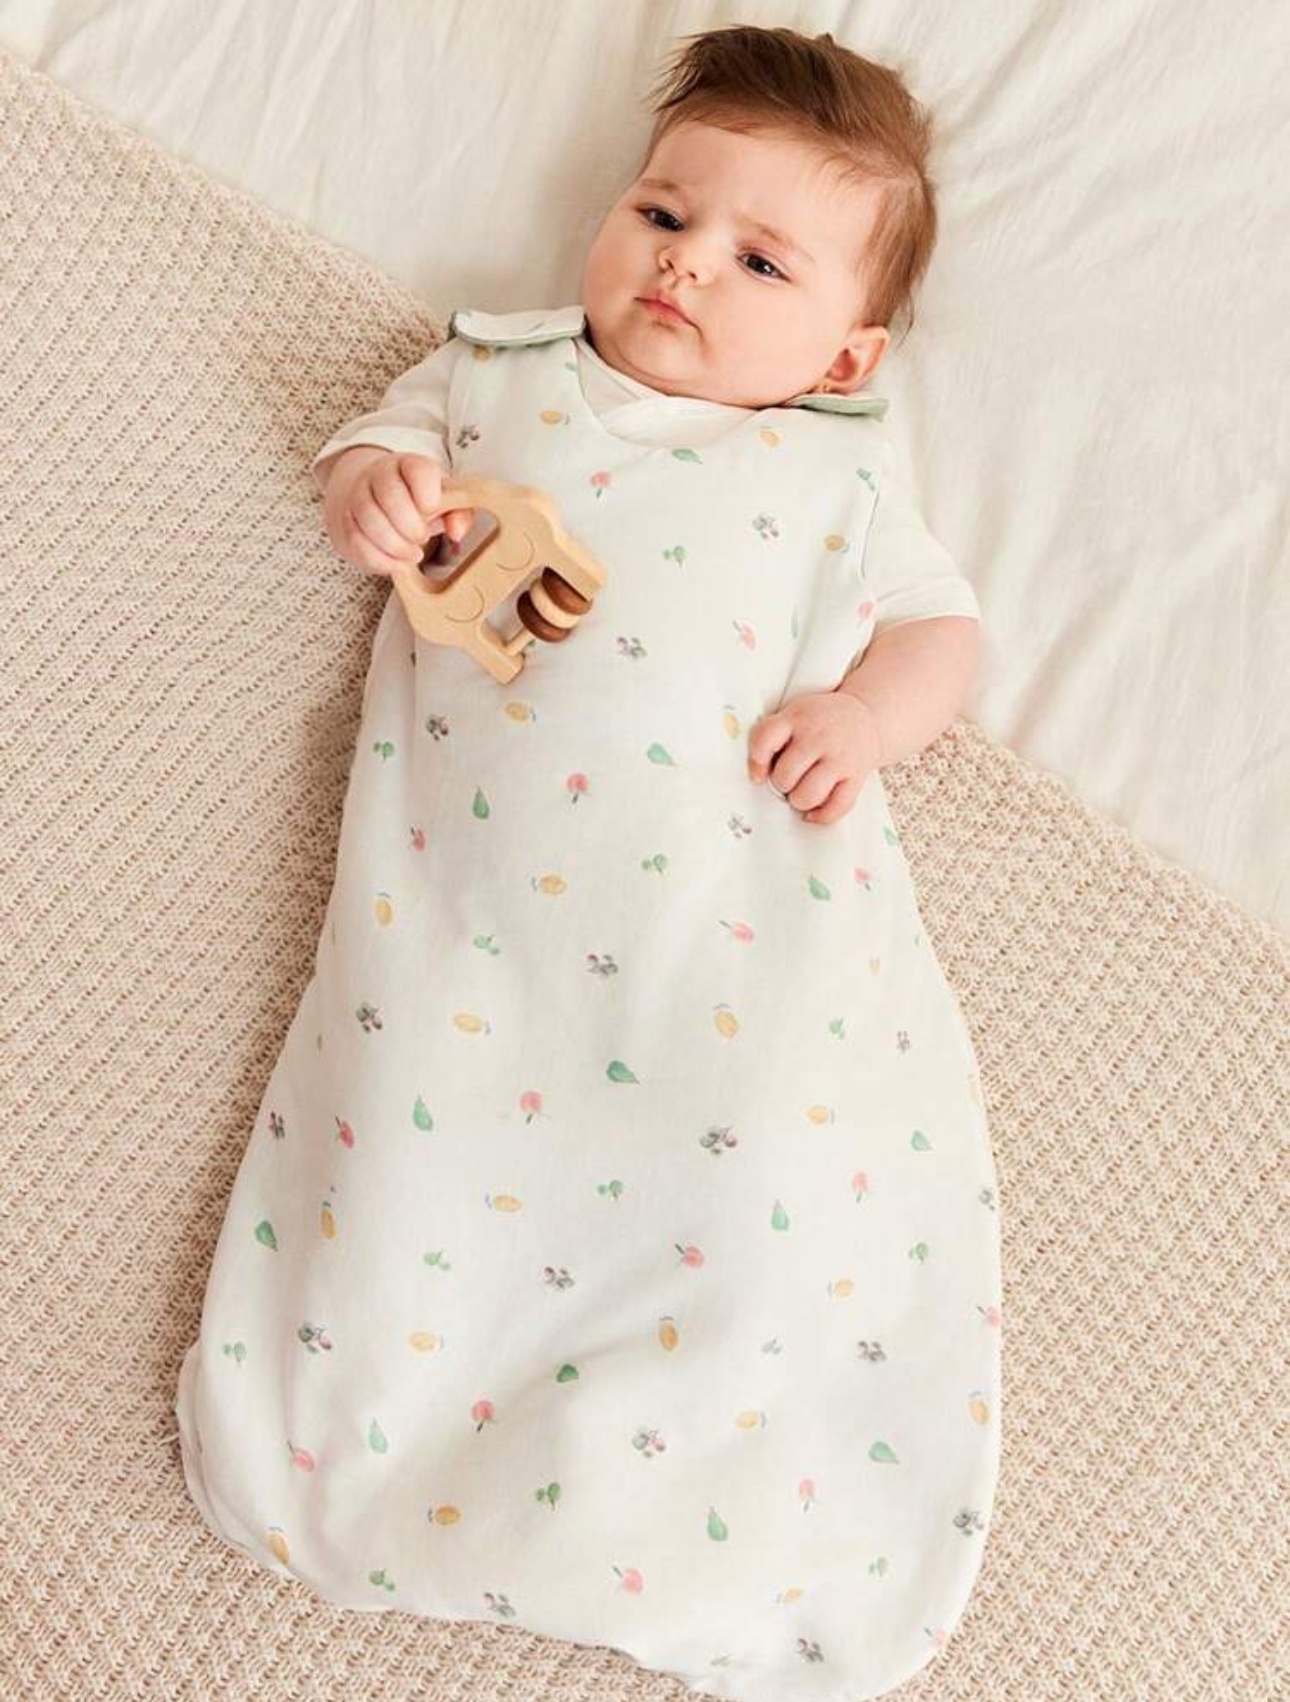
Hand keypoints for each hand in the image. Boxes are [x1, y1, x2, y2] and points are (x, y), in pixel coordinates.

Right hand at [326, 450, 474, 576]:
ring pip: (370, 519)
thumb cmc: (418, 502)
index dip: (427, 494)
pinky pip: (357, 541)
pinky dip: (380, 559)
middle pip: (390, 496)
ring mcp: (359, 497)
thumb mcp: (446, 502)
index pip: (417, 469)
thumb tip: (457, 532)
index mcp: (409, 465)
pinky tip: (397, 563)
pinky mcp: (347, 522)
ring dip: (396, 545)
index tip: (433, 509)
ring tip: (413, 554)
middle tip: (423, 538)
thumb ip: (460, 513)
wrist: (378, 502)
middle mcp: (379, 476)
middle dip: (411, 526)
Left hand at [747, 690, 883, 824]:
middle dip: (781, 784)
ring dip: (799, 801)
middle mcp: (819, 737)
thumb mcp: (794, 713)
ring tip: (801, 792)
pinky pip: (837, 807)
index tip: (757, 775)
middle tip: (787, 780)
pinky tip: (814, 811)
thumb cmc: (821, 721)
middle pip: (785, 776)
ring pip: (808, 796)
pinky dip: (822, 816)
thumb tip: (756, 774)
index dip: (756, 762)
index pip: (765, 740)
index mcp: (796, 719)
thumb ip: (773, 735)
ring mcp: (840, 757)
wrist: (865, 715)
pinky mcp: (857, 775)